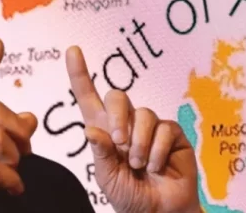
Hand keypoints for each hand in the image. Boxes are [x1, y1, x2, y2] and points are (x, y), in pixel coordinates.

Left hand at [66, 46, 200, 212]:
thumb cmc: (131, 196)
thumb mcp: (107, 178)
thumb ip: (100, 154)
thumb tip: (90, 130)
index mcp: (104, 131)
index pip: (89, 97)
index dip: (80, 74)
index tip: (72, 50)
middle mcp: (127, 123)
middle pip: (117, 96)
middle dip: (117, 117)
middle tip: (120, 143)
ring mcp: (151, 126)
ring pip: (143, 114)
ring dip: (139, 144)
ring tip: (140, 166)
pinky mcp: (172, 133)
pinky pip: (164, 129)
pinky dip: (157, 151)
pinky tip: (157, 166)